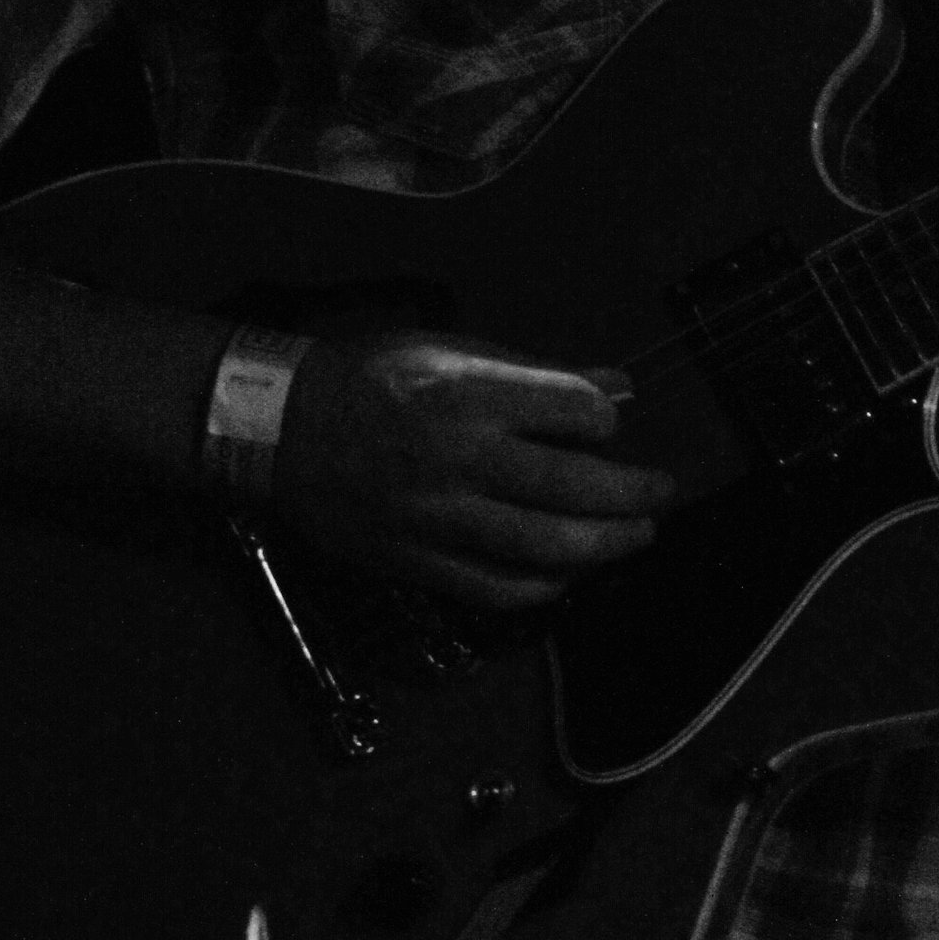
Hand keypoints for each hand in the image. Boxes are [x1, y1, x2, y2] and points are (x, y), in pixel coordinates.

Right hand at [274, 333, 675, 613]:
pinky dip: (543, 586)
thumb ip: (536, 375)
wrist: (277, 431)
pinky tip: (566, 573)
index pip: (575, 412)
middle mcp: (459, 460)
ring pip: (545, 548)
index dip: (607, 419)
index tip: (611, 423)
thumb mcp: (449, 351)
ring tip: (635, 536)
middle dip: (634, 494)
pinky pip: (496, 588)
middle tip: (661, 493)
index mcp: (468, 395)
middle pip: (575, 488)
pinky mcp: (416, 561)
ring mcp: (437, 518)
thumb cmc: (369, 377)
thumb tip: (617, 389)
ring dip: (606, 546)